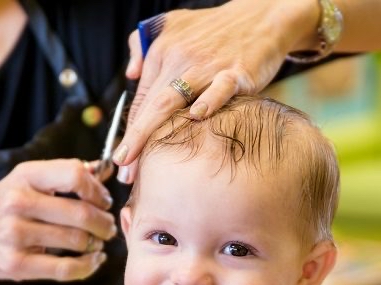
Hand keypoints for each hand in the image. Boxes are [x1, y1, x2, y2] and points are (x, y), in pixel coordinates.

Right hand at [0, 159, 116, 283]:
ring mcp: (14, 234)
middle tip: (109, 227)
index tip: (104, 201)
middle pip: (82, 212)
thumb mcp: (28, 181)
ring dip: (97, 243)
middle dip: (105, 222)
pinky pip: (66, 268)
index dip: (98, 191)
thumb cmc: (4, 207)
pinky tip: (95, 260)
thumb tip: (104, 168)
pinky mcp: (15, 264)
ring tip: (98, 242)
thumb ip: (66, 174)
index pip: (75, 175)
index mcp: (25, 175)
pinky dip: (88, 266)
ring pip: (78, 240)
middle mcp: (17, 202)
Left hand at [114, 0, 318, 182]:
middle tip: (125, 171)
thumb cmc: (216, 28)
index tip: (120, 158)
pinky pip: (220, 88)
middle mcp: (180, 59)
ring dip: (153, 133)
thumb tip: (131, 73)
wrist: (260, 17)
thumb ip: (144, 44)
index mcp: (162, 52)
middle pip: (150, 105)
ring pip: (172, 100)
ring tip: (144, 164)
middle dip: (134, 140)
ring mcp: (208, 66)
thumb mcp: (172, 24)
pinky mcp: (236, 72)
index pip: (141, 98)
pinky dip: (209, 101)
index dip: (129, 130)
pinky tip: (197, 117)